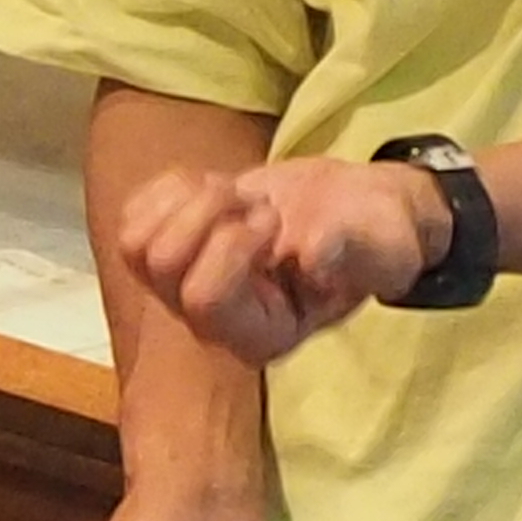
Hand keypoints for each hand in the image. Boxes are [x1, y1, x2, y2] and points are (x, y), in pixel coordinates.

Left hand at [113, 156, 444, 366]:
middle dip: (209, 213)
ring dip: (190, 198)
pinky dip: (174, 186)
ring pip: (137, 241)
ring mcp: (181, 287)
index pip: (204, 299)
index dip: (233, 246)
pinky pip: (134, 212)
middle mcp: (211, 321)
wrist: (353, 210)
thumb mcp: (387, 246)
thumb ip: (355, 251)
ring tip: (237, 195)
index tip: (276, 220)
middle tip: (259, 205)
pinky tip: (218, 187)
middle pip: (160, 264)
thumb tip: (311, 255)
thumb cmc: (375, 235)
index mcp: (262, 335)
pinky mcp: (168, 245)